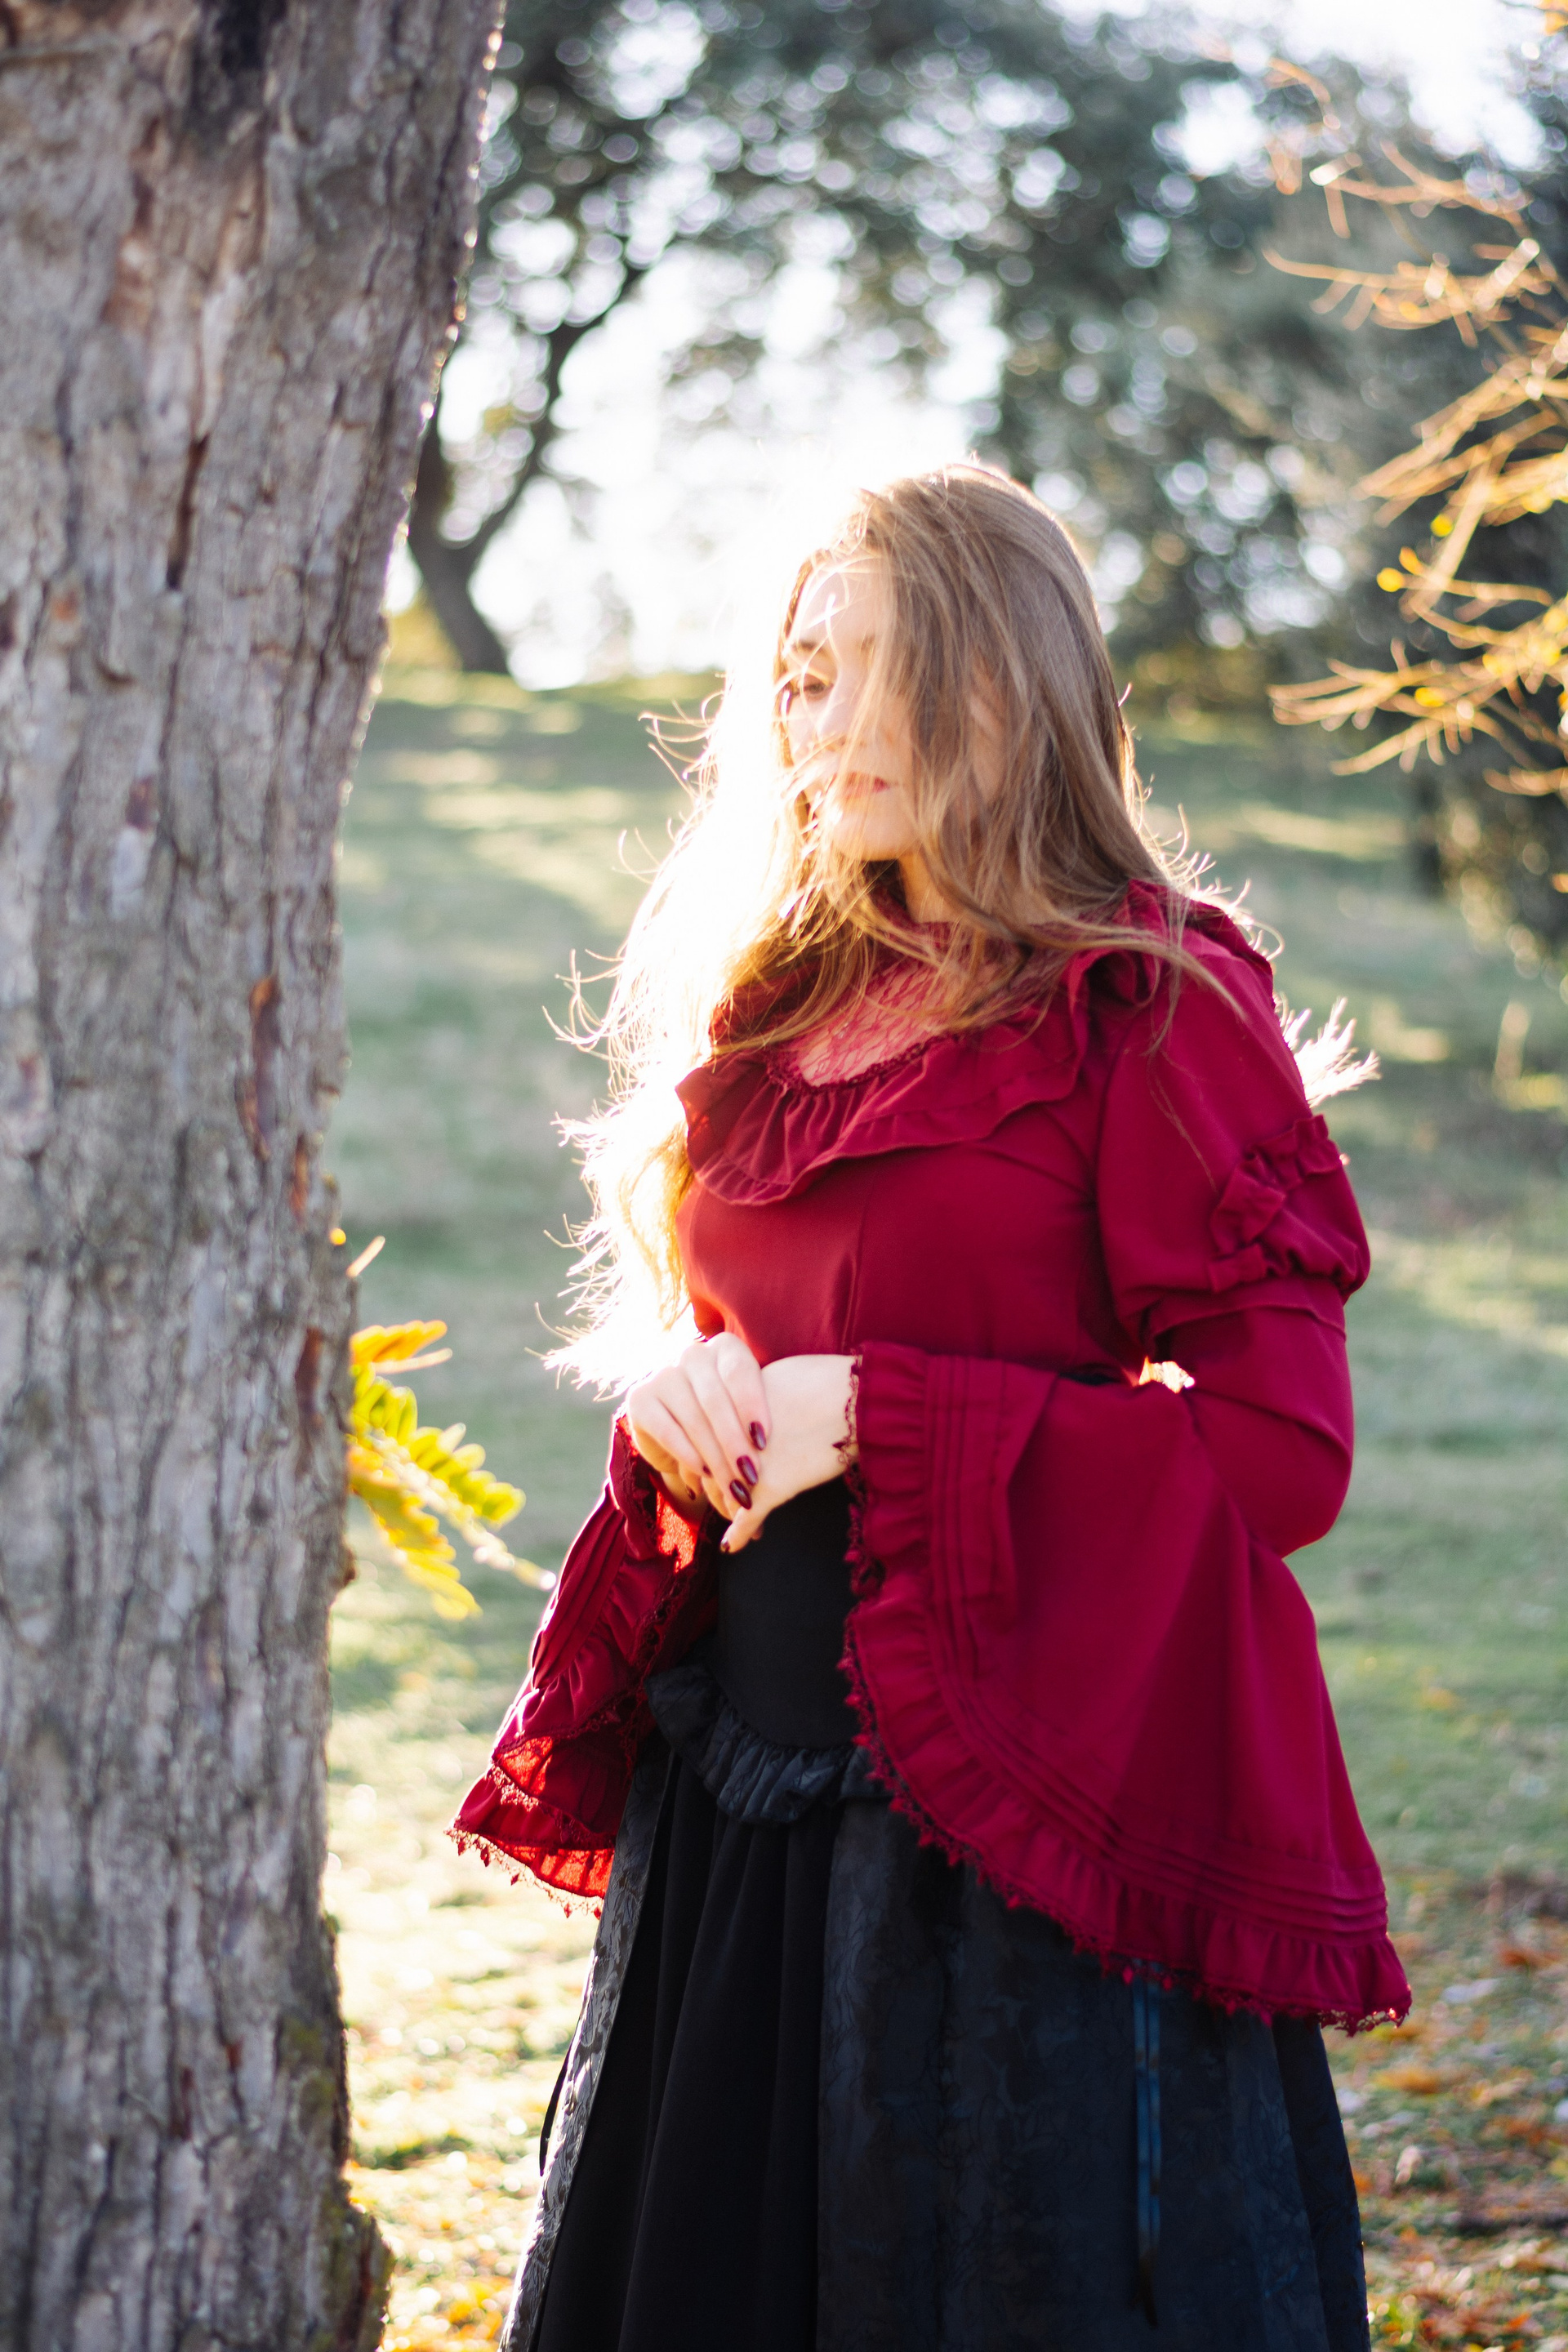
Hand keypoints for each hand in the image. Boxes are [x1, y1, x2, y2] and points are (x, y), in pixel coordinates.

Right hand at [625, 1333, 771, 1519]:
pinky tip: (703, 1473)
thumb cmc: (730, 1421)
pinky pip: (666, 1428)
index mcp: (724, 1348)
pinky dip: (687, 1453)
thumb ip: (761, 1425)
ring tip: (733, 1485)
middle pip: (715, 1398)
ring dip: (715, 1456)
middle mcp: (692, 1355)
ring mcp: (663, 1374)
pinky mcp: (640, 1399)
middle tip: (751, 1476)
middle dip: (734, 1442)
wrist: (683, 1429)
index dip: (752, 1405)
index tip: (764, 1442)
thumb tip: (793, 1455)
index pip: (739, 1371)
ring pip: (693, 1417)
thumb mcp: (748, 1415)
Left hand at [720, 1353, 855, 1552]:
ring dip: (731, 1511)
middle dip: (718, 1488)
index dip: (709, 1458)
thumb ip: (753, 1395)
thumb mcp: (777, 1378)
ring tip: (738, 1521)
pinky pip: (747, 1517)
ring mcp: (747, 1465)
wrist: (853, 1399)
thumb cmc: (826, 1382)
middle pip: (710, 1470)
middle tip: (726, 1501)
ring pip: (727, 1496)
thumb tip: (749, 1405)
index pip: (704, 1440)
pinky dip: (739, 1534)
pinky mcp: (770, 1488)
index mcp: (728, 1407)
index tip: (717, 1469)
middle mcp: (730, 1437)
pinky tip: (733, 1546)